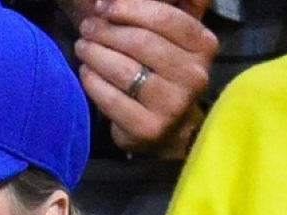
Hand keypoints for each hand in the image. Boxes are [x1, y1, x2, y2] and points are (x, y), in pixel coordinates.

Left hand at [72, 0, 217, 157]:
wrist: (170, 130)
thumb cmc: (164, 75)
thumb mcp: (174, 41)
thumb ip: (165, 13)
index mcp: (203, 47)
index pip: (164, 18)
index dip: (128, 8)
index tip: (102, 7)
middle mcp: (193, 76)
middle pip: (140, 43)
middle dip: (106, 31)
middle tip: (87, 28)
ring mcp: (172, 105)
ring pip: (123, 70)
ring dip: (94, 54)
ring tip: (82, 47)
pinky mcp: (148, 128)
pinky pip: (110, 98)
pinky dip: (92, 81)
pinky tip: (85, 71)